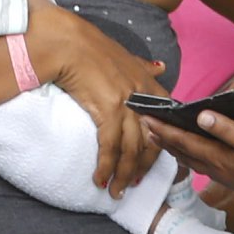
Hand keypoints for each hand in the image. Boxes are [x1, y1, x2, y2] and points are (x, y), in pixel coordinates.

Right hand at [31, 5, 172, 194]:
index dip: (158, 149)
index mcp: (151, 85)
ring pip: (131, 149)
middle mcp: (144, 97)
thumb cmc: (93, 49)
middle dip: (140, 168)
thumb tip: (162, 68)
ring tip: (115, 190)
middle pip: (149, 143)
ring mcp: (128, 103)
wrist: (69, 43)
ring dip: (123, 175)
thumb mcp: (127, 57)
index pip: (164, 125)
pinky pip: (110, 146)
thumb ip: (146, 67)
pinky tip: (99, 178)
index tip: (148, 165)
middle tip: (131, 185)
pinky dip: (105, 166)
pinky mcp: (109, 109)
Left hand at [145, 106, 233, 215]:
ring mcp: (224, 176)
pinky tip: (192, 157)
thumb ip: (227, 128)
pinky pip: (202, 167)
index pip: (184, 139)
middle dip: (163, 139)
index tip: (146, 118)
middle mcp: (216, 168)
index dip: (164, 128)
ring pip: (191, 161)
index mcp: (218, 156)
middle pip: (182, 152)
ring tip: (162, 141)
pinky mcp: (232, 180)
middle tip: (146, 128)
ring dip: (174, 150)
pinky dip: (190, 158)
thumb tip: (200, 115)